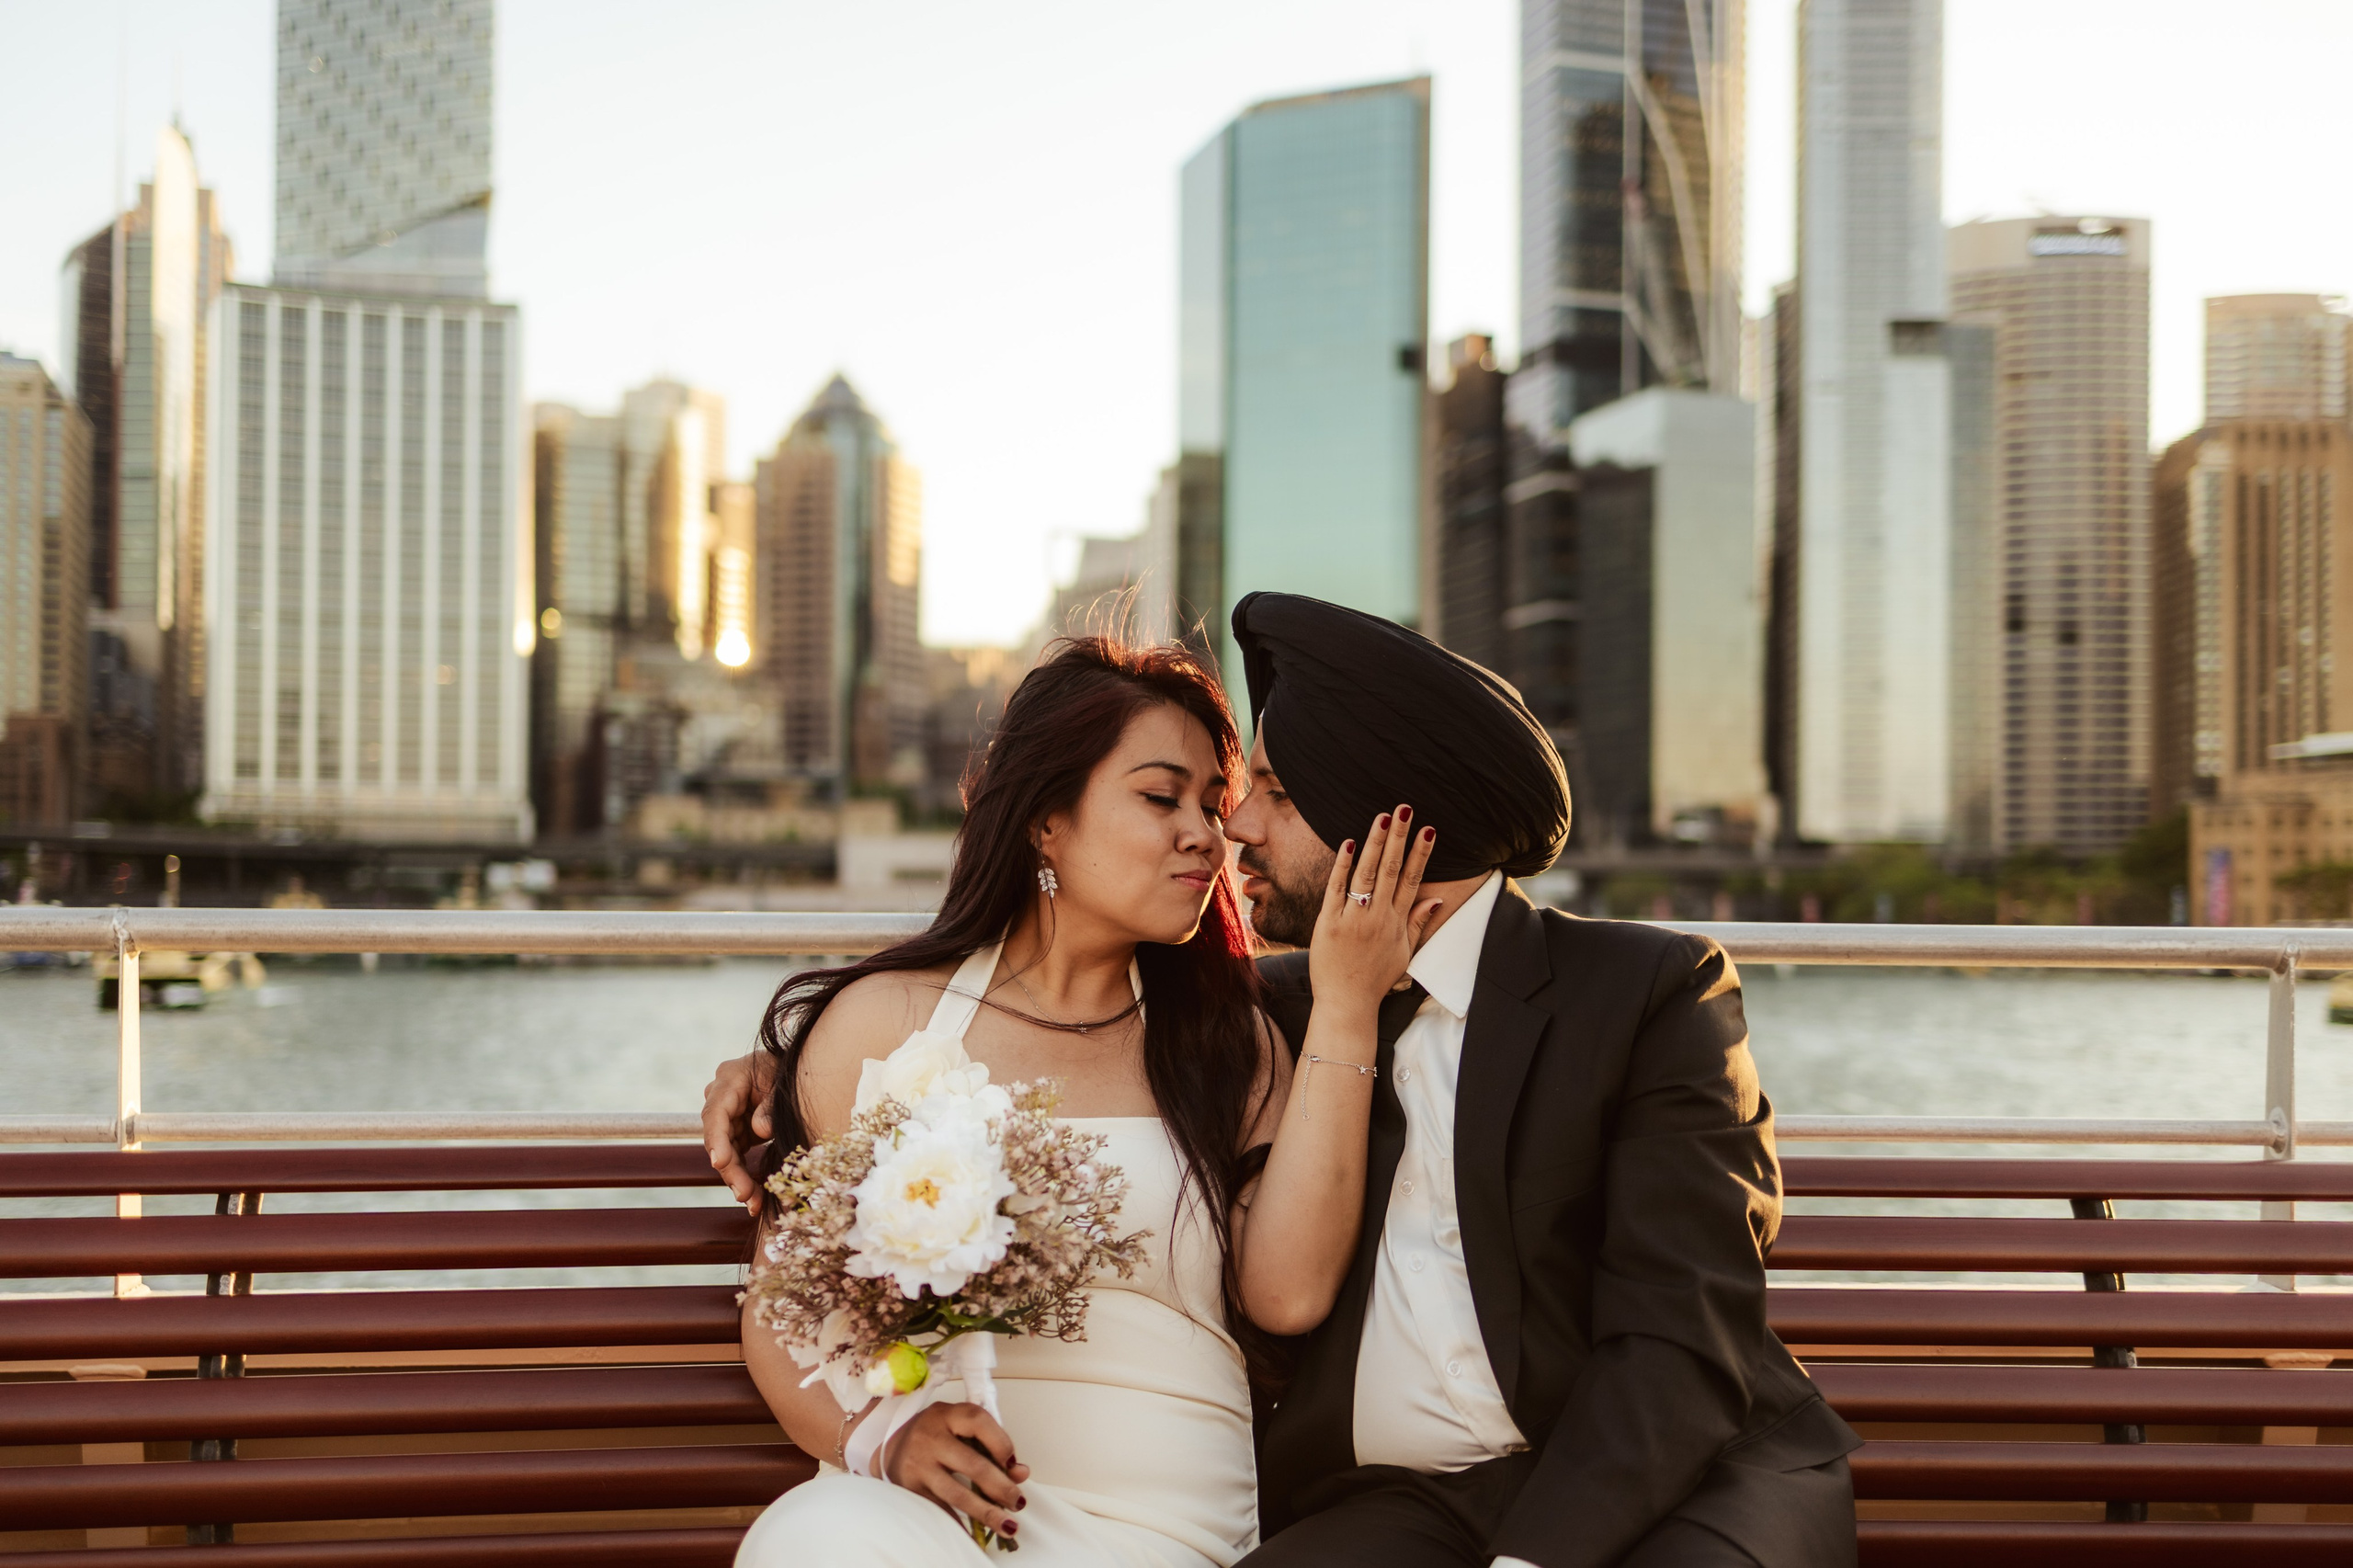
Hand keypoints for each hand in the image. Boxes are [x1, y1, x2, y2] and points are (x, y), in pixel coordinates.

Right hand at [702, 1051, 776, 1212]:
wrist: (798, 1069)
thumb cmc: (791, 1070)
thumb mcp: (785, 1083)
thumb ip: (772, 1105)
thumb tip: (759, 1129)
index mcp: (730, 1078)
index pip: (716, 1113)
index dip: (717, 1139)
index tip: (719, 1163)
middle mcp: (721, 1098)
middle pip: (718, 1138)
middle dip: (731, 1169)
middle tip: (744, 1194)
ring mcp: (728, 1116)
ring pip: (726, 1152)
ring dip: (738, 1179)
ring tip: (753, 1202)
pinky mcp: (737, 1130)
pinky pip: (736, 1156)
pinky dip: (745, 1175)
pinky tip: (754, 1197)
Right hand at [882, 1401, 1030, 1539]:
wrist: (893, 1446)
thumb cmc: (937, 1435)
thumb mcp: (961, 1429)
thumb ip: (992, 1444)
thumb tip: (1021, 1473)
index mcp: (947, 1415)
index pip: (979, 1422)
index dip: (1002, 1443)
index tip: (1014, 1464)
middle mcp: (930, 1437)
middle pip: (972, 1464)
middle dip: (1001, 1488)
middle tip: (1018, 1502)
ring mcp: (918, 1463)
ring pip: (957, 1493)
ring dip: (986, 1512)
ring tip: (1008, 1524)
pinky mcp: (911, 1487)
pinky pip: (940, 1509)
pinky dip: (960, 1524)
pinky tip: (977, 1533)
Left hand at [1308, 805, 1440, 1017]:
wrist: (1347, 1003)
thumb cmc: (1375, 979)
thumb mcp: (1404, 953)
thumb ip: (1418, 923)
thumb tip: (1437, 897)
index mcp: (1396, 922)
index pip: (1412, 880)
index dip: (1421, 853)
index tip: (1429, 828)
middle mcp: (1377, 918)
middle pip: (1391, 870)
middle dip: (1399, 837)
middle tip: (1405, 809)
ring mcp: (1353, 919)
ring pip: (1367, 874)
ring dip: (1375, 844)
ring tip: (1383, 818)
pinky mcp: (1328, 923)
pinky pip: (1336, 889)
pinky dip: (1343, 865)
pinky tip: (1349, 843)